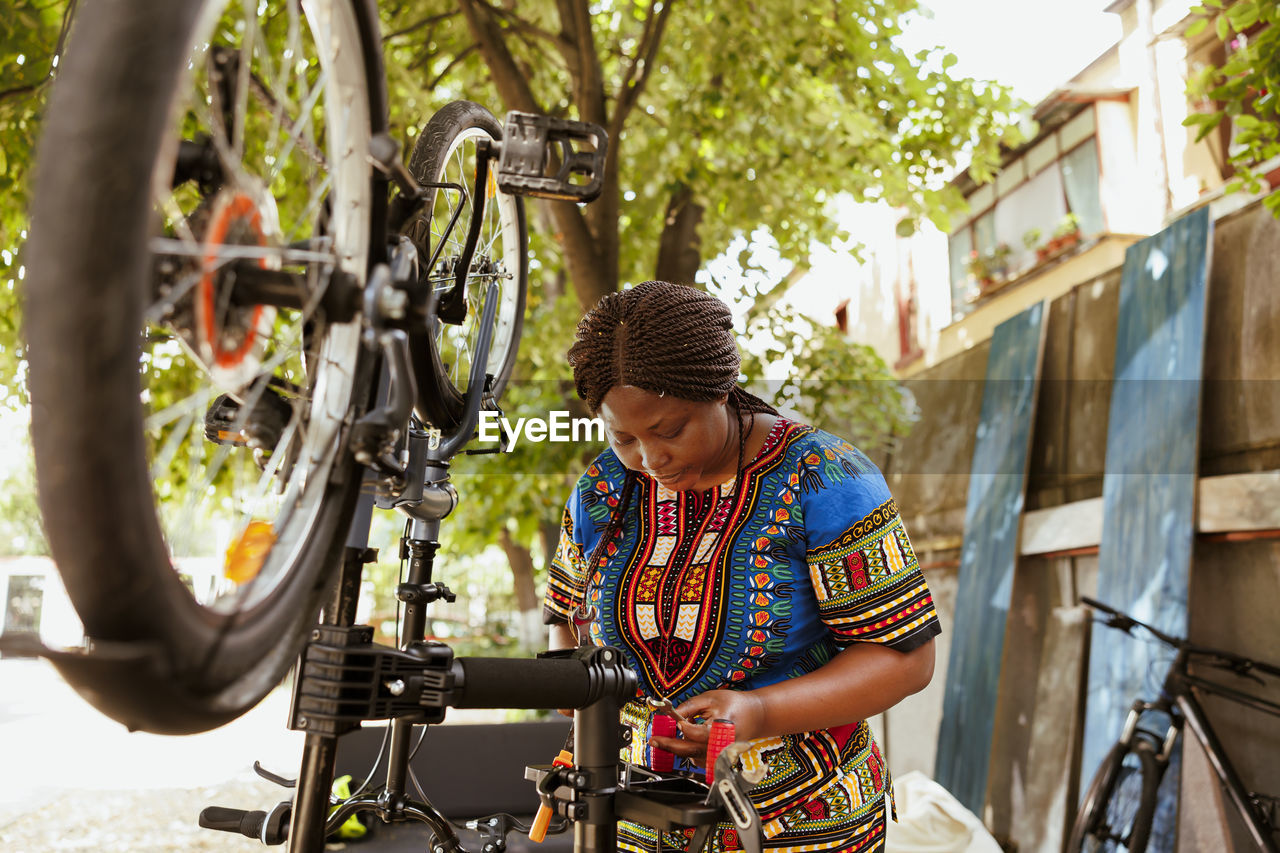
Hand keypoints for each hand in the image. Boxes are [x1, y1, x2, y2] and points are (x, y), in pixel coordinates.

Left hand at [647, 689, 764, 766]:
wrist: (755, 716)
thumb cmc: (735, 705)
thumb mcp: (710, 698)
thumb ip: (689, 706)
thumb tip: (670, 715)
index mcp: (721, 728)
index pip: (694, 733)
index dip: (682, 726)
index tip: (675, 720)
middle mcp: (721, 745)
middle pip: (690, 750)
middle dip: (669, 745)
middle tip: (654, 740)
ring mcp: (721, 755)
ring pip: (693, 756)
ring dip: (680, 747)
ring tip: (675, 734)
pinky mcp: (719, 759)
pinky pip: (699, 759)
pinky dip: (690, 750)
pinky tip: (689, 739)